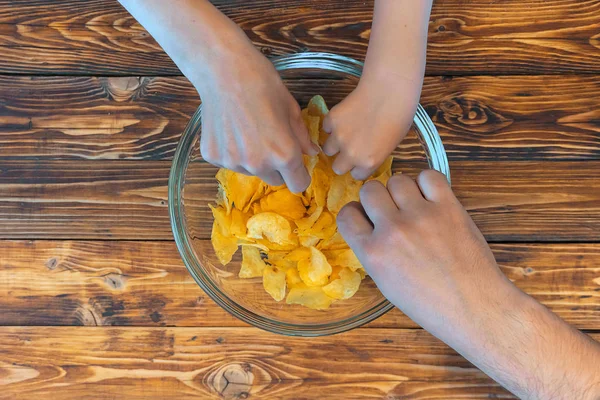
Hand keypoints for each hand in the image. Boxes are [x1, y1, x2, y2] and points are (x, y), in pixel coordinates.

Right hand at [197, 48, 317, 192]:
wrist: (224, 70)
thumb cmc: (263, 84)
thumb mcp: (291, 108)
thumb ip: (302, 136)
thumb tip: (311, 152)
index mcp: (284, 155)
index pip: (298, 185)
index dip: (300, 175)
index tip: (296, 165)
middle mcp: (259, 165)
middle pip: (275, 180)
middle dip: (277, 167)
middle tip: (271, 142)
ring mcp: (233, 163)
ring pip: (252, 171)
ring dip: (254, 159)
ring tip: (248, 130)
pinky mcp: (214, 157)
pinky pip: (230, 162)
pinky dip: (233, 152)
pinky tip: (231, 128)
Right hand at [322, 74, 419, 179]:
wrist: (389, 90)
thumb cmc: (399, 116)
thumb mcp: (392, 144)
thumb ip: (375, 155)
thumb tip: (366, 155)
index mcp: (368, 162)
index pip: (356, 175)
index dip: (359, 167)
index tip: (361, 158)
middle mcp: (351, 154)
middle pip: (337, 168)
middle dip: (343, 160)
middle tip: (350, 148)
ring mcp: (339, 137)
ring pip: (327, 149)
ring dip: (334, 144)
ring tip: (345, 133)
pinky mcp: (331, 120)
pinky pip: (326, 128)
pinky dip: (332, 125)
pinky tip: (344, 117)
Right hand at [337, 171, 514, 336]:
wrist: (472, 306)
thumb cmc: (429, 303)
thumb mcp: (385, 283)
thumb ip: (373, 251)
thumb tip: (370, 225)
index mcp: (373, 253)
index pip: (347, 214)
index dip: (356, 214)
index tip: (366, 218)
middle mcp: (392, 230)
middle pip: (370, 190)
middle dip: (377, 199)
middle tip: (391, 211)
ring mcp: (420, 216)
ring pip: (397, 179)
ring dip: (402, 191)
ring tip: (414, 206)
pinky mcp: (448, 207)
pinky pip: (428, 175)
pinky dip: (427, 183)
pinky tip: (431, 198)